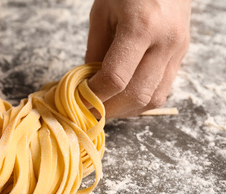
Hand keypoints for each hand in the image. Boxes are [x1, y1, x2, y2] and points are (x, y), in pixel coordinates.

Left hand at [85, 0, 190, 117]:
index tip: (79, 101)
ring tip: (107, 107)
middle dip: (110, 109)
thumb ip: (95, 51)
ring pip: (154, 99)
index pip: (115, 78)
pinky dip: (141, 100)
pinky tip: (125, 97)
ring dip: (127, 110)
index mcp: (141, 27)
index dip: (94, 96)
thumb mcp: (101, 14)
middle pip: (137, 95)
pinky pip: (163, 90)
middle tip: (91, 111)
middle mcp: (165, 42)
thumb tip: (88, 84)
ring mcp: (178, 50)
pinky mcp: (182, 55)